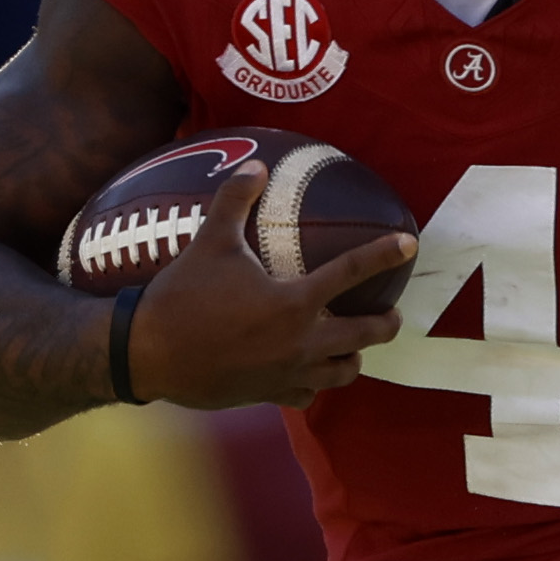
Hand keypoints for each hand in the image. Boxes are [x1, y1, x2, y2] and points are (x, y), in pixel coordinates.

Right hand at [125, 163, 411, 410]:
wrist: (149, 354)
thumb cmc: (181, 295)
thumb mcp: (209, 241)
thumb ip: (234, 200)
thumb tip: (255, 165)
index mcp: (294, 302)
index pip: (351, 273)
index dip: (383, 255)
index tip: (409, 244)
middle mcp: (301, 342)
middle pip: (365, 335)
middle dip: (385, 324)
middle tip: (391, 314)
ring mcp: (287, 373)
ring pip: (343, 373)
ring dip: (353, 358)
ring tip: (353, 347)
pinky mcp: (269, 395)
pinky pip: (307, 394)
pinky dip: (314, 383)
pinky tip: (309, 373)